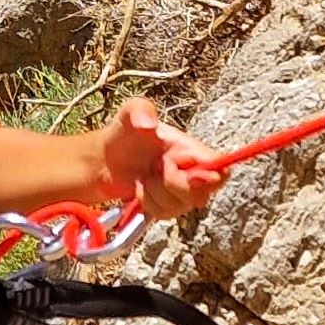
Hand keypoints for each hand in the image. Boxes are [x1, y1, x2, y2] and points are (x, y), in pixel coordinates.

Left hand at [94, 97, 227, 219]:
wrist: (105, 161)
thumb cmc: (122, 135)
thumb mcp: (127, 114)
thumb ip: (140, 110)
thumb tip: (149, 123)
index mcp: (191, 148)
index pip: (219, 166)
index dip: (210, 177)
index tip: (190, 176)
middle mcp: (191, 171)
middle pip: (201, 194)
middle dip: (173, 185)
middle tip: (154, 168)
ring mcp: (181, 192)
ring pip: (180, 207)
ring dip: (156, 194)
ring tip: (145, 177)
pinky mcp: (168, 206)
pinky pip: (165, 214)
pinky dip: (149, 204)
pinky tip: (141, 190)